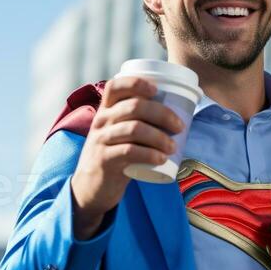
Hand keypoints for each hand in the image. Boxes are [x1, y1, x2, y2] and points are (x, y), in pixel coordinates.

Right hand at [71, 75, 184, 224]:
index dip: (137, 83)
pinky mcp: (104, 160)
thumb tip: (177, 115)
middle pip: (134, 106)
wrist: (91, 187)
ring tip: (173, 147)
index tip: (157, 90)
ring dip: (159, 137)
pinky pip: (129, 151)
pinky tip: (161, 159)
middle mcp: (101, 121)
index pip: (115, 86)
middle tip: (179, 127)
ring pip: (134, 129)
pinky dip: (149, 154)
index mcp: (105, 110)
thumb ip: (136, 122)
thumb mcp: (118, 134)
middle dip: (162, 114)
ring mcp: (101, 140)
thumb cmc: (114, 156)